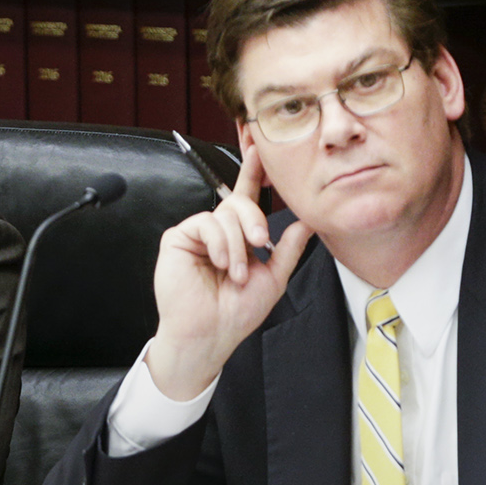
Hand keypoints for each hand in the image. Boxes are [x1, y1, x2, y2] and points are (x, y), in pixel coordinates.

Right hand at [145, 142, 315, 398]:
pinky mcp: (178, 238)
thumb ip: (288, 248)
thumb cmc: (237, 313)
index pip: (246, 199)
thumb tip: (307, 221)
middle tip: (260, 243)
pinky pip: (205, 223)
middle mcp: (218, 231)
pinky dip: (218, 243)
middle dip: (254, 220)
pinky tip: (218, 263)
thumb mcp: (274, 277)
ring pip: (224, 214)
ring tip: (234, 273)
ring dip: (237, 245)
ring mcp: (197, 234)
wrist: (210, 333)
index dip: (252, 174)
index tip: (259, 151)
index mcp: (239, 238)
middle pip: (239, 203)